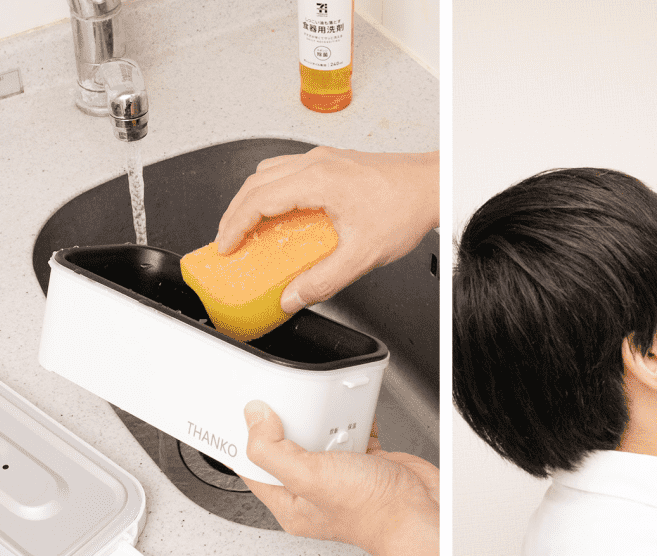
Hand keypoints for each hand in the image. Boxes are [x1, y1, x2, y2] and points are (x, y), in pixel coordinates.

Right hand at [216, 148, 438, 312]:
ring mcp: (324, 158)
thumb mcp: (362, 255)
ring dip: (252, 199)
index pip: (258, 200)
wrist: (432, 186)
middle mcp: (316, 162)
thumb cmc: (405, 206)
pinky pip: (288, 171)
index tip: (225, 246)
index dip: (235, 225)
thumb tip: (293, 296)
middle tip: (228, 241)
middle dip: (235, 213)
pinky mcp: (333, 162)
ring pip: (269, 172)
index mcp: (317, 180)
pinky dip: (273, 191)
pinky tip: (281, 214)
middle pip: (256, 182)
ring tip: (248, 228)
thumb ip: (323, 280)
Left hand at [241, 400, 439, 555]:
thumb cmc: (372, 511)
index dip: (245, 438)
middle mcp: (314, 492)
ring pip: (321, 436)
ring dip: (323, 418)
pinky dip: (354, 419)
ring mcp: (342, 477)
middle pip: (286, 447)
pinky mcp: (368, 462)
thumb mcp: (309, 477)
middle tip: (286, 402)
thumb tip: (253, 419)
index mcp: (290, 503)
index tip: (244, 411)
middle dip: (287, 422)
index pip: (253, 467)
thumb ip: (272, 449)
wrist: (420, 514)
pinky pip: (353, 432)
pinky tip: (354, 413)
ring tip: (324, 408)